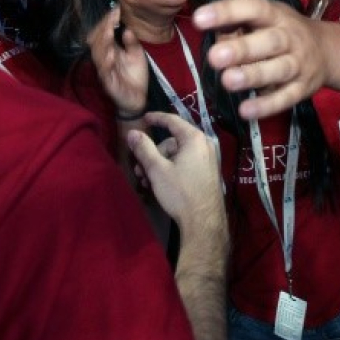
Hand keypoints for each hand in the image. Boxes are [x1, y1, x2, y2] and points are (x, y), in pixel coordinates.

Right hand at [88, 6, 149, 117]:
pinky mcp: (109, 84)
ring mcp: (105, 71)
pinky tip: (111, 55)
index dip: (108, 21)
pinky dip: (106, 64)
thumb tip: (127, 28)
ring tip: (109, 31)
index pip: (104, 33)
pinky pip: (105, 73)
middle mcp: (104, 59)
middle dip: (103, 28)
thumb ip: (132, 42)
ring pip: (98, 55)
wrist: (138, 99)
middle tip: (112, 17)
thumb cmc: (134, 76)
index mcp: (110, 51)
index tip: (116, 9)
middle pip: (97, 41)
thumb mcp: (136, 55)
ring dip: (103, 43)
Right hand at [127, 112, 224, 227]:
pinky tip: (158, 185)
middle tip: (139, 170)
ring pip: (176, 156)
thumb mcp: (157, 169)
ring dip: (159, 166)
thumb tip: (132, 133)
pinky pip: (185, 164)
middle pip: (172, 142)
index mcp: (194, 139)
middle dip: (153, 155)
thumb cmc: (180, 192)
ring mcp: (207, 160)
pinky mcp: (206, 173)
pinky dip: (170, 170)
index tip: (144, 118)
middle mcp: (204, 145)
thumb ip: (144, 149)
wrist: (203, 221)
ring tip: (146, 181)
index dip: (156, 118)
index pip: (172, 120)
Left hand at [194, 0, 325, 119]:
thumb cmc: (283, 31)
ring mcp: (299, 64)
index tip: (199, 19)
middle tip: (214, 57)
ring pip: (278, 70)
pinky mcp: (302, 89)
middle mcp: (290, 37)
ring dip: (253, 76)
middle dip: (242, 49)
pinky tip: (245, 111)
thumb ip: (237, 25)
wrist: (328, 51)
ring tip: (227, 81)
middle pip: (270, 42)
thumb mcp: (265, 19)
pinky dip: (267, 106)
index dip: (228, 11)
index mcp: (277, 15)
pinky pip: (285, 98)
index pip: (254, 8)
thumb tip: (210, 35)